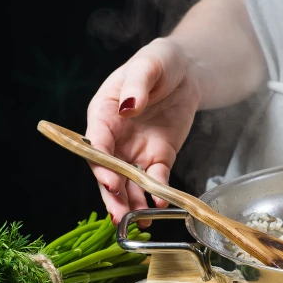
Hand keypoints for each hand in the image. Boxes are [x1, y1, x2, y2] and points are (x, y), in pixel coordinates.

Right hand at [86, 38, 200, 223]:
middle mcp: (115, 137)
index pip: (96, 142)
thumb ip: (136, 86)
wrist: (186, 71)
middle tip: (120, 214)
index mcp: (104, 113)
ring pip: (129, 181)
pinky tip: (160, 204)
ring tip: (138, 220)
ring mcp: (136, 149)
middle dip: (113, 194)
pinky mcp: (159, 156)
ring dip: (132, 202)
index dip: (101, 164)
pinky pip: (156, 178)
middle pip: (108, 170)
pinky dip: (157, 192)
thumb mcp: (148, 65)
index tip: (110, 180)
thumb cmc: (159, 62)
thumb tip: (128, 106)